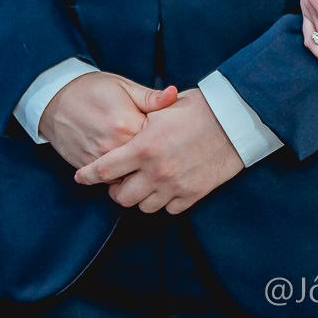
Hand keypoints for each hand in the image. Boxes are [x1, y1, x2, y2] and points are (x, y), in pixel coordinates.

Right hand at [37, 71, 179, 171]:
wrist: (55, 98)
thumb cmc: (92, 89)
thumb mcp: (124, 86)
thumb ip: (150, 97)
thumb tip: (174, 94)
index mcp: (126, 123)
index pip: (157, 141)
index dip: (167, 139)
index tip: (171, 135)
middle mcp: (113, 145)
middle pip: (144, 162)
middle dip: (155, 158)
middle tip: (164, 151)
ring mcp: (98, 159)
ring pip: (128, 175)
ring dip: (138, 170)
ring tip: (147, 160)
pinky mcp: (86, 166)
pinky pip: (109, 180)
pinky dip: (120, 175)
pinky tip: (127, 166)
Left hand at [74, 88, 240, 214]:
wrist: (235, 120)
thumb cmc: (200, 108)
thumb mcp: (164, 109)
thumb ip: (139, 122)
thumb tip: (121, 131)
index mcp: (144, 147)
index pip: (105, 169)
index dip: (89, 175)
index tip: (81, 177)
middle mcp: (156, 171)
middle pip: (121, 197)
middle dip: (116, 190)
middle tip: (120, 180)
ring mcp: (175, 186)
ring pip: (144, 207)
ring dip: (141, 197)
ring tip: (145, 183)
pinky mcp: (192, 195)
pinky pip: (168, 209)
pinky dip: (164, 201)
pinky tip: (167, 186)